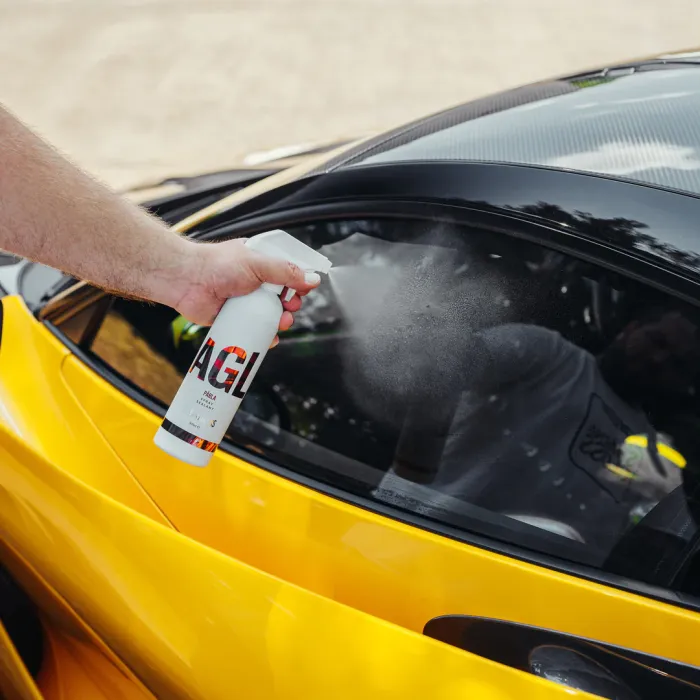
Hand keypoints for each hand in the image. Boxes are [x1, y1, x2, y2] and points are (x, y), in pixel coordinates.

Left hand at [167, 238, 320, 343]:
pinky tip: (271, 338)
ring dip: (281, 321)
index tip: (305, 289)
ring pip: (270, 315)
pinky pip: (253, 330)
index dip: (299, 282)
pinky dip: (264, 336)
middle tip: (290, 306)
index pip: (287, 272)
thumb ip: (286, 271)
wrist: (185, 280)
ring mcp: (243, 301)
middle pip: (282, 297)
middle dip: (291, 304)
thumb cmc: (216, 265)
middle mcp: (253, 282)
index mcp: (260, 263)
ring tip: (282, 322)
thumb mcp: (258, 263)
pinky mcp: (233, 318)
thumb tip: (311, 279)